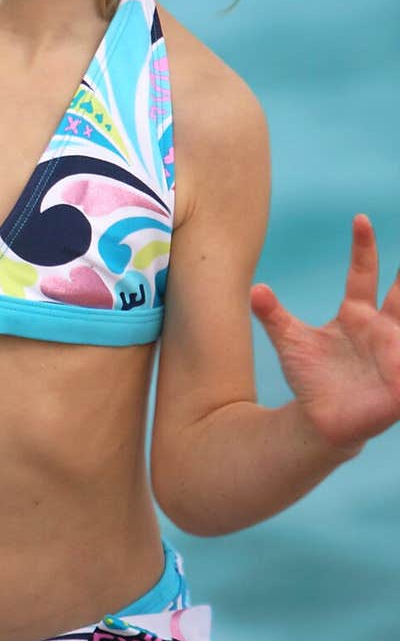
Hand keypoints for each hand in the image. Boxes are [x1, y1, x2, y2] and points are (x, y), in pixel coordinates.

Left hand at [250, 215, 399, 456]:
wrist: (319, 422)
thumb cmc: (310, 379)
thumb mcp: (290, 341)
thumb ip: (274, 314)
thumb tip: (254, 289)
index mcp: (356, 314)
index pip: (363, 273)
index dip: (363, 247)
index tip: (359, 218)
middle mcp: (380, 328)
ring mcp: (394, 354)